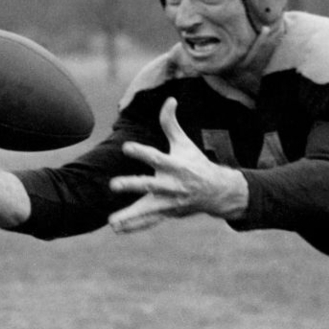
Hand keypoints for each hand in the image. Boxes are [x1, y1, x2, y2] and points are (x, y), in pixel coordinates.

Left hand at [108, 97, 247, 233]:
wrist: (216, 193)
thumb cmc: (196, 164)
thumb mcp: (185, 143)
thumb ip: (171, 123)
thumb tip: (169, 99)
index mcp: (175, 166)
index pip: (156, 158)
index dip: (141, 152)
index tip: (126, 147)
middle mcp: (171, 186)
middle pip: (149, 186)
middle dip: (132, 185)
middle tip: (113, 185)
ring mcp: (169, 202)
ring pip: (147, 210)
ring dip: (130, 216)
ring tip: (112, 222)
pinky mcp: (167, 213)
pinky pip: (149, 221)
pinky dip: (134, 226)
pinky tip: (117, 229)